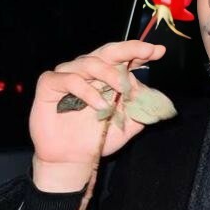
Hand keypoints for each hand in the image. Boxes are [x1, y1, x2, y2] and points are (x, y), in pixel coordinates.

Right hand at [30, 40, 165, 191]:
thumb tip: (150, 91)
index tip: (159, 51)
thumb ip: (141, 108)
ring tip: (123, 92)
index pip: (125, 59)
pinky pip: (70, 79)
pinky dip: (87, 91)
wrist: (73, 159)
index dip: (140, 52)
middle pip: (108, 52)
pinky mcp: (50, 83)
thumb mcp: (128, 124)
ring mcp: (68, 74)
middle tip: (146, 52)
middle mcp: (88, 71)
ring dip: (111, 75)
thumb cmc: (98, 138)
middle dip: (129, 50)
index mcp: (107, 77)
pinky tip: (100, 105)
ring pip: (90, 62)